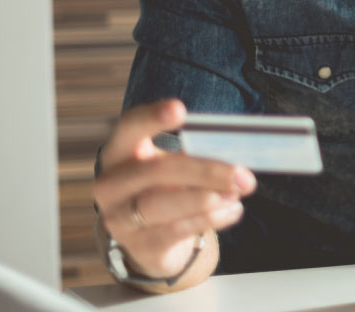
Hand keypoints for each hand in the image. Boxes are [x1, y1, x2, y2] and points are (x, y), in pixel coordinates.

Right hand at [93, 100, 256, 279]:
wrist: (153, 238)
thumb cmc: (168, 188)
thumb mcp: (175, 165)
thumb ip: (196, 153)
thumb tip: (238, 151)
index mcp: (120, 152)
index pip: (129, 127)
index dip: (152, 118)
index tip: (179, 108)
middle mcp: (111, 185)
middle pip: (156, 171)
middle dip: (205, 171)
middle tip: (242, 175)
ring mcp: (119, 219)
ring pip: (162, 205)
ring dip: (206, 199)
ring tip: (237, 193)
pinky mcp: (139, 246)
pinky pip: (175, 231)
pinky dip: (209, 219)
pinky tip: (233, 210)